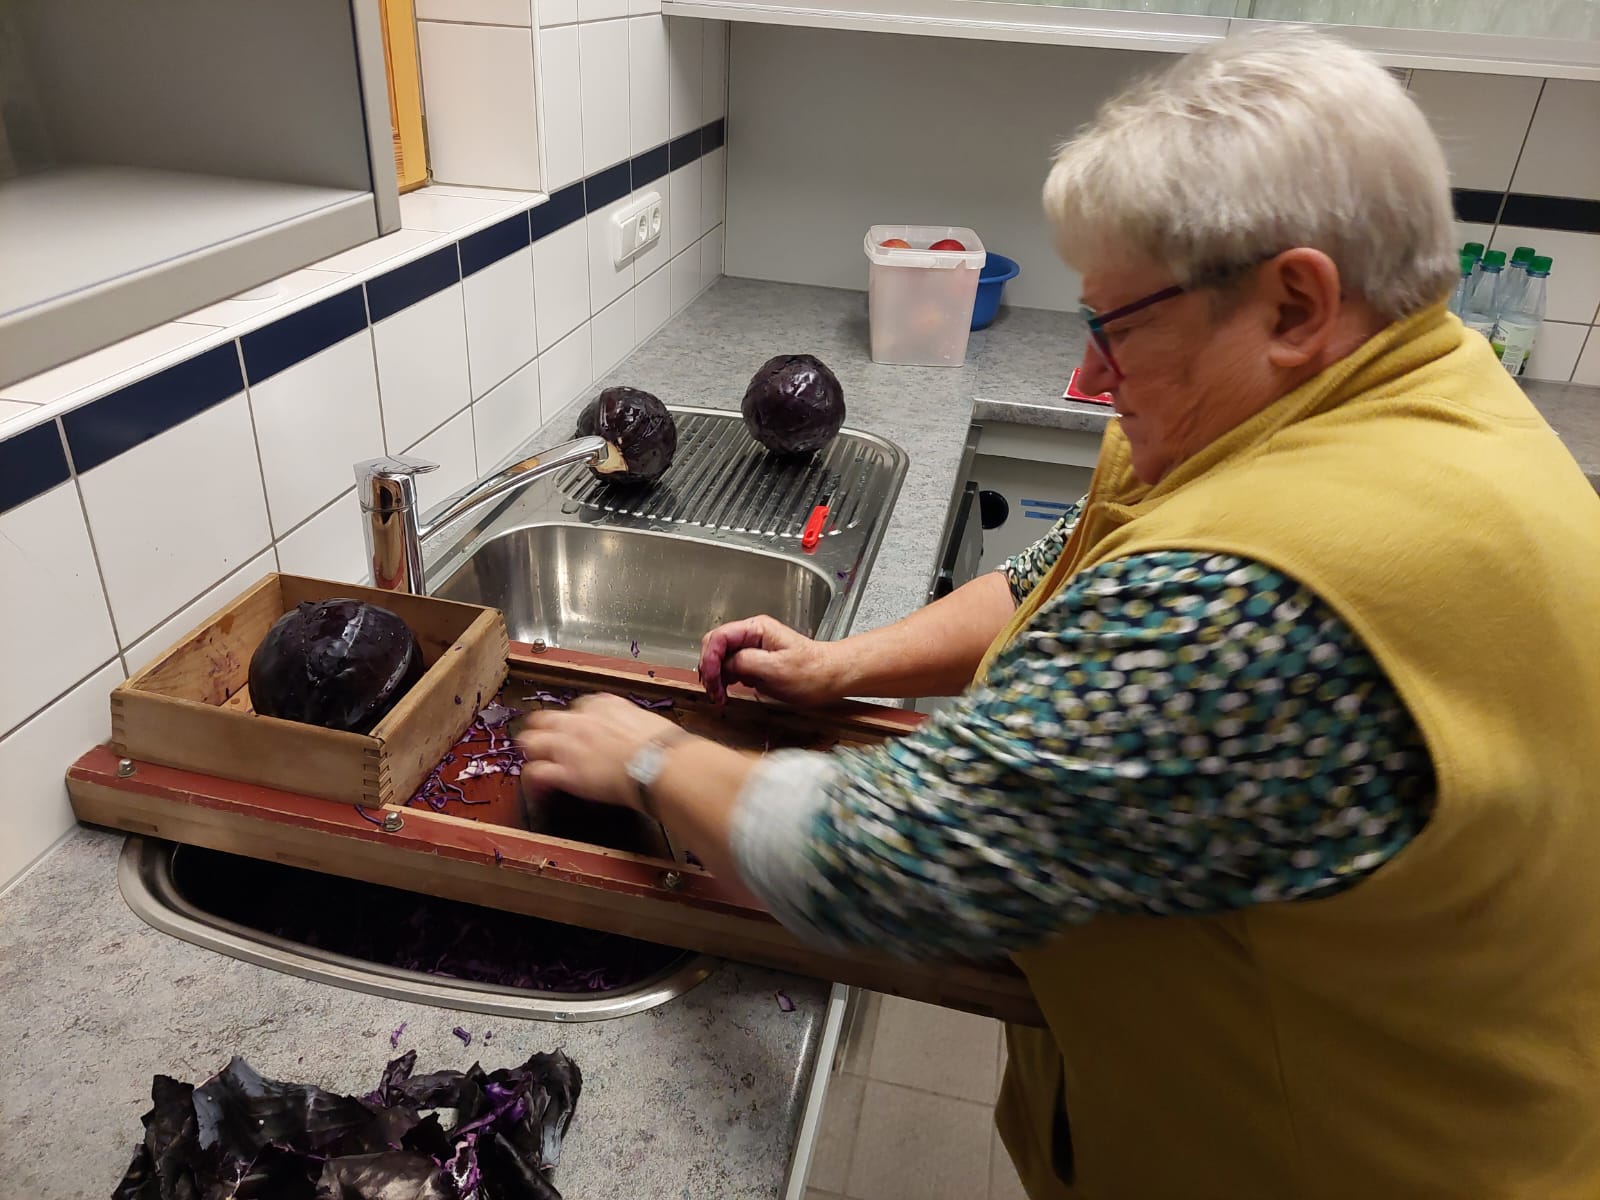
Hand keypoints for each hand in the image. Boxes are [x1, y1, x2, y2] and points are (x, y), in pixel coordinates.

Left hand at [515, 693, 682, 809]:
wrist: (658, 762)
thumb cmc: (662, 745)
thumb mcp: (648, 722)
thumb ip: (635, 725)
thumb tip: (642, 736)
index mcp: (602, 705)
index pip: (578, 707)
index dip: (575, 720)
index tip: (580, 730)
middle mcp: (579, 721)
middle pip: (545, 719)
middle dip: (543, 729)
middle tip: (546, 742)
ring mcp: (568, 746)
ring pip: (531, 741)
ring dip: (532, 750)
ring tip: (536, 761)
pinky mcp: (564, 772)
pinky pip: (536, 773)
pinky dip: (535, 780)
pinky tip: (540, 788)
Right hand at [697, 615, 846, 705]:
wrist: (831, 678)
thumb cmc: (810, 672)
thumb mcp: (776, 668)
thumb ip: (745, 662)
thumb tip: (723, 665)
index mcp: (756, 629)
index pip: (719, 637)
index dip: (710, 659)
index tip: (711, 681)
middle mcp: (751, 635)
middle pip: (715, 646)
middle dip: (709, 669)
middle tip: (713, 692)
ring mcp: (752, 648)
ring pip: (720, 658)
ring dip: (715, 678)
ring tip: (719, 697)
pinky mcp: (755, 662)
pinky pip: (730, 668)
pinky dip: (724, 681)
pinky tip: (727, 694)